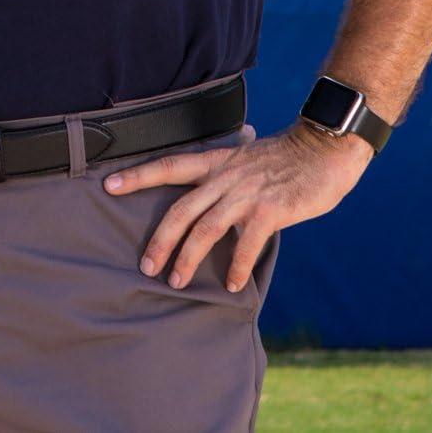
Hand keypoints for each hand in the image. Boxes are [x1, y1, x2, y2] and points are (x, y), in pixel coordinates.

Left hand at [103, 123, 371, 292]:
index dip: (138, 175)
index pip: (169, 165)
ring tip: (176, 282)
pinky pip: (246, 244)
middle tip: (146, 266)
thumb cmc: (285, 158)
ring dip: (188, 258)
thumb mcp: (245, 157)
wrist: (323, 148)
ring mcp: (247, 193)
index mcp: (217, 161)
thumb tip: (207, 196)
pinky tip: (229, 284)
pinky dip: (235, 266)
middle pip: (181, 208)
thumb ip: (225, 175)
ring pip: (206, 228)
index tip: (108, 184)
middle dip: (160, 239)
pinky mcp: (270, 210)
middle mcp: (225, 176)